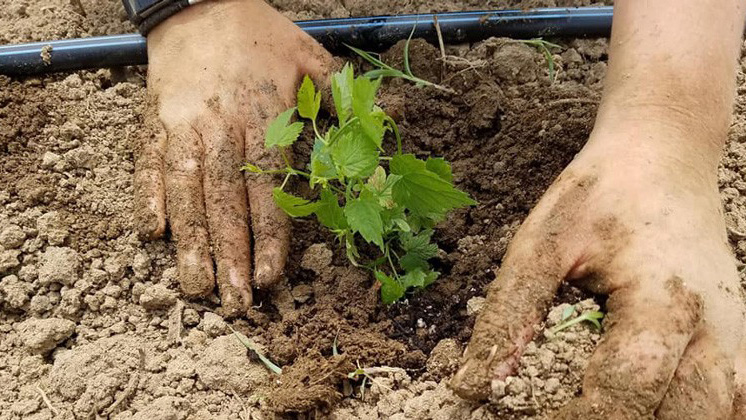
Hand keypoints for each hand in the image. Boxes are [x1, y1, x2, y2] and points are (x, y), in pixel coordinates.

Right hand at [134, 0, 333, 316]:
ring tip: (196, 288)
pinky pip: (148, 166)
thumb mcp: (310, 56)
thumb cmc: (260, 35)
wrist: (199, 2)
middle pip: (226, 201)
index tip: (272, 277)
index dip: (270, 235)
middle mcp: (220, 127)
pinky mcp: (154, 123)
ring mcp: (183, 127)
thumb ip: (346, 96)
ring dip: (191, 243)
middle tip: (235, 305)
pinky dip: (148, 198)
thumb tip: (399, 115)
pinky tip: (152, 234)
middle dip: (230, 257)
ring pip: (185, 192)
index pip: (268, 188)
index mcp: (263, 116)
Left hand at [450, 120, 745, 417]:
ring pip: (716, 416)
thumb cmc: (601, 193)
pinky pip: (733, 401)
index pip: (622, 392)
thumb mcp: (543, 243)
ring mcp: (736, 335)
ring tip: (595, 412)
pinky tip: (653, 410)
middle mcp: (713, 328)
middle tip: (555, 418)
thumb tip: (474, 385)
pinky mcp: (738, 336)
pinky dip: (694, 416)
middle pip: (678, 419)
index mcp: (663, 301)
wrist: (663, 156)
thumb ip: (510, 314)